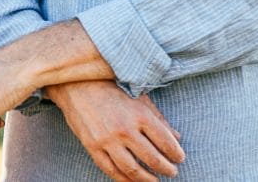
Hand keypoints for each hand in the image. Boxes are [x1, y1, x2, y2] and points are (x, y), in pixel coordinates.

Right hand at [46, 80, 183, 180]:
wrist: (77, 85)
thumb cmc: (111, 88)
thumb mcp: (139, 98)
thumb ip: (158, 118)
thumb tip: (177, 137)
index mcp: (139, 114)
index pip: (165, 141)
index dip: (176, 153)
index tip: (180, 158)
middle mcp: (125, 129)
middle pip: (152, 158)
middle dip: (167, 168)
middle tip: (173, 171)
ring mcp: (107, 140)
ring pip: (133, 169)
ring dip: (148, 179)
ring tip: (155, 180)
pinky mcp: (93, 147)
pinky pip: (111, 170)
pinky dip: (125, 180)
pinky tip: (133, 181)